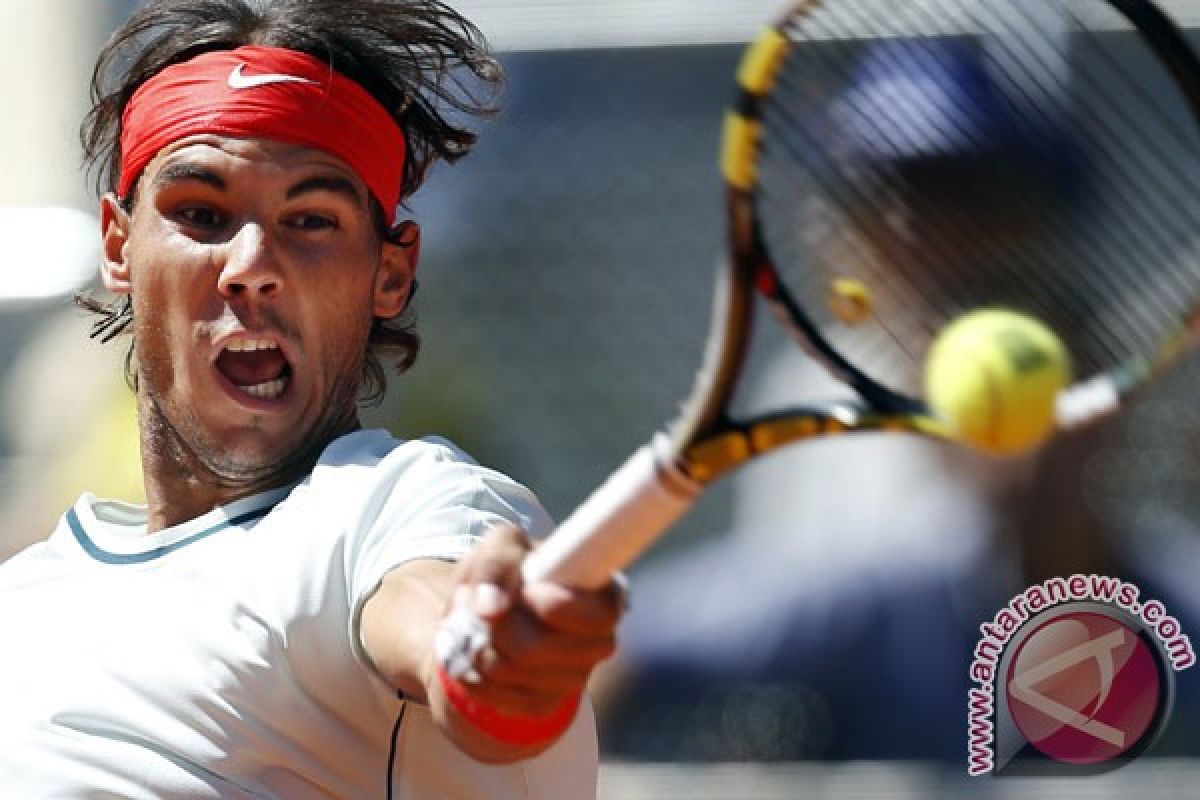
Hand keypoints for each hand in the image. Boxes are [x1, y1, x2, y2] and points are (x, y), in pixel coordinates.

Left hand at [441, 523, 621, 716]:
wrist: (496, 606)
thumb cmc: (512, 567)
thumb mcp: (504, 544)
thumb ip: (497, 564)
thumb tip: (489, 607)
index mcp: (606, 597)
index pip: (593, 616)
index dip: (550, 607)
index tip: (526, 591)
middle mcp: (600, 641)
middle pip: (532, 647)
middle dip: (495, 625)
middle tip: (484, 607)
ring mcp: (575, 678)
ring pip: (505, 670)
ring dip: (476, 646)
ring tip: (476, 627)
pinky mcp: (546, 703)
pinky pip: (496, 696)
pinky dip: (474, 673)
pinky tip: (477, 653)